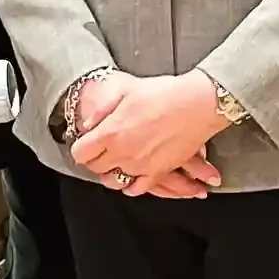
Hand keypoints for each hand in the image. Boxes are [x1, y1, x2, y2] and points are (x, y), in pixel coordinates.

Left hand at [70, 71, 225, 194]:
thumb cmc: (164, 93)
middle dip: (95, 160)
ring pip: (114, 182)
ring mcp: (140, 166)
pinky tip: (132, 176)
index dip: (81, 148)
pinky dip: (132, 185)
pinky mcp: (158, 172)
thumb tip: (88, 124)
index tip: (86, 143)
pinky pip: (138, 188)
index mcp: (111, 133)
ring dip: (112, 173)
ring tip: (116, 163)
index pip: (81, 153)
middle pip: (96, 169)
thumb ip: (103, 109)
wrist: (197, 103)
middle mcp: (122, 153)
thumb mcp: (126, 89)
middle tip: (100, 150)